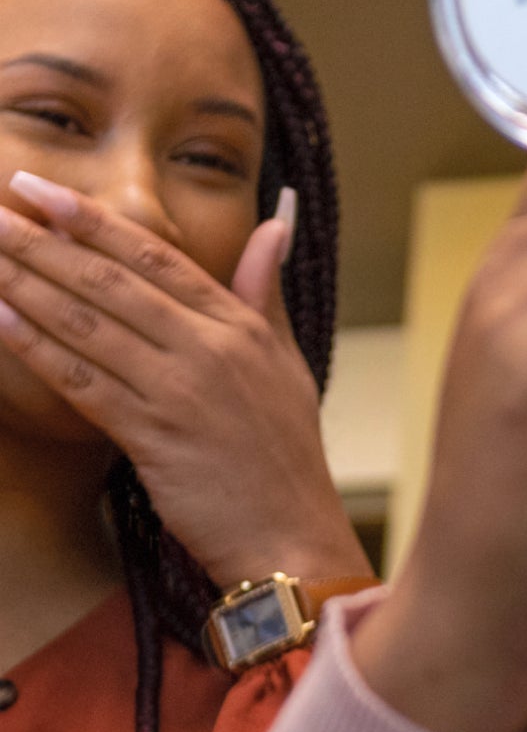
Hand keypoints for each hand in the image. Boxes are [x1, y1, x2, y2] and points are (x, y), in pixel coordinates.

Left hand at [0, 177, 368, 588]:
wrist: (292, 540)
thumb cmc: (287, 457)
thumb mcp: (288, 363)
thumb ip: (266, 291)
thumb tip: (276, 223)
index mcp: (241, 327)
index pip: (156, 257)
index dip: (91, 220)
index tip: (40, 191)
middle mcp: (210, 350)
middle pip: (110, 282)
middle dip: (41, 244)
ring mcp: (180, 392)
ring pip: (88, 325)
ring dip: (26, 286)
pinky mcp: (153, 437)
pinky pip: (82, 382)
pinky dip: (37, 347)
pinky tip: (0, 319)